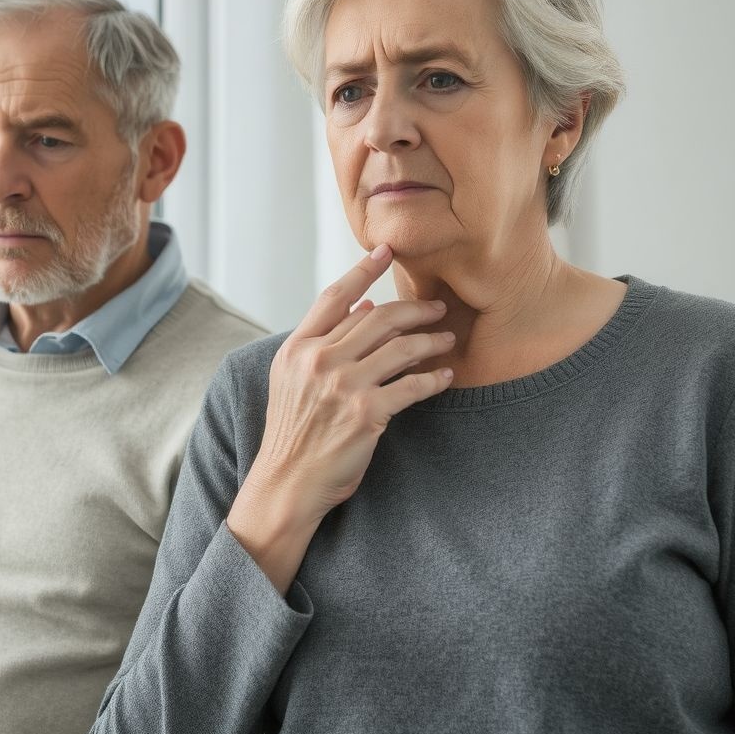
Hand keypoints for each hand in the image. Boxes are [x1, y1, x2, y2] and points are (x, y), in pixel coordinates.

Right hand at [227, 244, 453, 592]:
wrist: (287, 482)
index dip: (364, 271)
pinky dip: (433, 379)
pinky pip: (412, 386)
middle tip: (437, 308)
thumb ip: (321, 344)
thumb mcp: (292, 381)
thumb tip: (363, 311)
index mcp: (297, 348)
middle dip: (415, 308)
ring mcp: (342, 386)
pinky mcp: (366, 413)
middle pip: (378, 318)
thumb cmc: (293, 433)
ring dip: (430, 340)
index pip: (335, 297)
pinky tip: (445, 376)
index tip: (387, 251)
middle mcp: (318, 361)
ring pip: (400, 348)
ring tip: (447, 338)